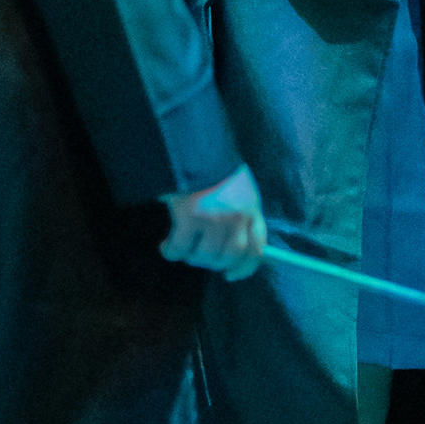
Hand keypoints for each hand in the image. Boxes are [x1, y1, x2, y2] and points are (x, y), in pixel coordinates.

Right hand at [161, 164, 266, 279]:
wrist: (195, 148)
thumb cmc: (215, 170)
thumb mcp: (240, 192)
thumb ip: (243, 215)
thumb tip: (236, 246)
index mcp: (252, 210)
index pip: (257, 249)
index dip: (244, 268)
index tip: (231, 274)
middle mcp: (237, 218)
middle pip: (229, 256)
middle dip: (214, 262)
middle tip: (199, 256)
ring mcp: (214, 219)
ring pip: (206, 255)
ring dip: (193, 258)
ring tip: (184, 250)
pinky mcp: (190, 217)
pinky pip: (181, 248)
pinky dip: (172, 252)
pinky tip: (167, 248)